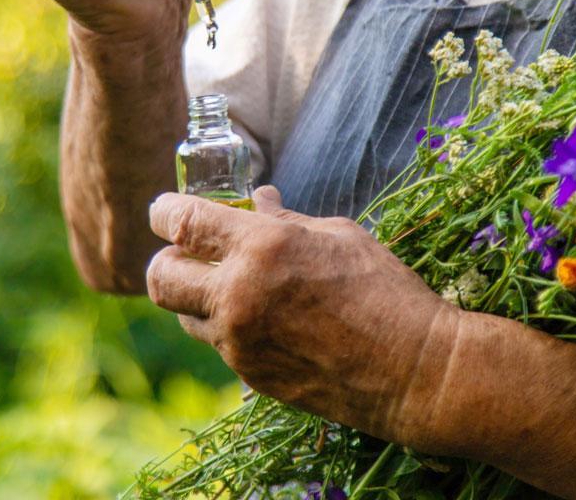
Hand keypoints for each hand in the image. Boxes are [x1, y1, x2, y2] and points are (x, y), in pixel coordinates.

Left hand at [146, 186, 463, 443]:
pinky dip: (227, 325)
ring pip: (185, 315)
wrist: (414, 372)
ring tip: (231, 285)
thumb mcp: (339, 236)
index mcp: (261, 248)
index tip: (165, 210)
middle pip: (161, 277)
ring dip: (196, 297)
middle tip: (188, 252)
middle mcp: (238, 296)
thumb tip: (258, 201)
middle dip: (166, 259)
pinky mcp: (250, 374)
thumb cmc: (385, 292)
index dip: (164, 212)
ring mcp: (240, 341)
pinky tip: (263, 316)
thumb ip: (287, 221)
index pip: (182, 223)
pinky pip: (218, 344)